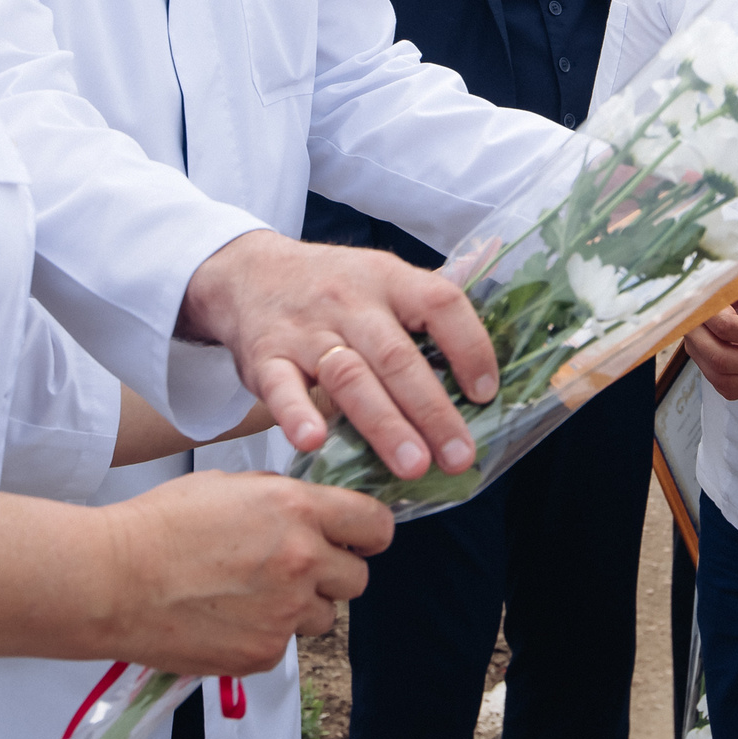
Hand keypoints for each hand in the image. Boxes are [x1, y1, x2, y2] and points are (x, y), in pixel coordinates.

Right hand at [99, 470, 391, 674]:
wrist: (114, 581)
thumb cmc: (160, 527)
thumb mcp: (230, 487)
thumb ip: (282, 499)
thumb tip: (311, 512)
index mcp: (296, 510)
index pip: (374, 525)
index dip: (371, 533)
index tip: (361, 538)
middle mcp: (301, 561)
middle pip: (357, 578)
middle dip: (334, 572)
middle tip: (297, 567)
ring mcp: (285, 612)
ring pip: (325, 615)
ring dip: (302, 606)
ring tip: (254, 592)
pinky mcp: (263, 652)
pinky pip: (285, 644)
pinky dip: (267, 633)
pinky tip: (229, 615)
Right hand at [179, 232, 495, 479]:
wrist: (248, 273)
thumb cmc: (333, 288)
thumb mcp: (382, 278)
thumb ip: (428, 311)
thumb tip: (489, 364)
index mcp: (389, 279)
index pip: (439, 303)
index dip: (469, 346)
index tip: (487, 393)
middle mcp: (350, 301)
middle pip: (397, 356)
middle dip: (432, 410)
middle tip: (458, 456)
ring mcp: (306, 330)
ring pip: (350, 377)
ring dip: (384, 424)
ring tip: (413, 466)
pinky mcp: (266, 357)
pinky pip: (281, 387)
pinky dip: (297, 415)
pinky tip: (315, 442)